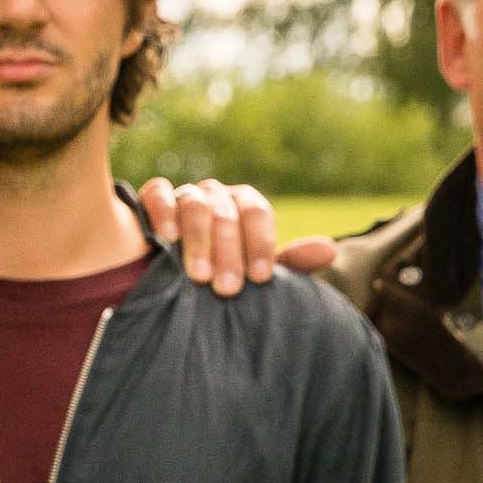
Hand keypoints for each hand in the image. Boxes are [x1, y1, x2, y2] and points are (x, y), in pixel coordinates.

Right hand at [137, 178, 342, 298]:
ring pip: (195, 204)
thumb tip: (329, 250)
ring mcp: (185, 195)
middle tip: (227, 289)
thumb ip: (289, 263)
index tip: (260, 278)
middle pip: (226, 213)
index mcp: (244, 206)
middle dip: (228, 253)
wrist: (175, 277)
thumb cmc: (221, 275)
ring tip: (198, 275)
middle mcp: (217, 195)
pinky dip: (163, 211)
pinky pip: (158, 193)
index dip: (260, 244)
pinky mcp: (154, 197)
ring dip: (198, 240)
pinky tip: (167, 237)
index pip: (257, 212)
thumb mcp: (254, 273)